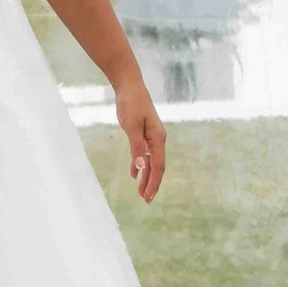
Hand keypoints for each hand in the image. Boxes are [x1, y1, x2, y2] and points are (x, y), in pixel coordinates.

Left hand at [116, 78, 165, 202]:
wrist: (129, 86)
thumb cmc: (131, 104)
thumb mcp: (131, 126)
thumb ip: (136, 147)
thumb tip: (141, 168)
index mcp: (158, 139)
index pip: (158, 166)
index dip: (153, 183)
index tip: (147, 196)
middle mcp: (158, 139)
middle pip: (157, 167)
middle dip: (152, 184)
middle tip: (146, 200)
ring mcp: (151, 137)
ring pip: (151, 162)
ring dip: (146, 177)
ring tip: (141, 192)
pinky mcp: (143, 133)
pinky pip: (144, 153)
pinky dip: (140, 164)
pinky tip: (134, 174)